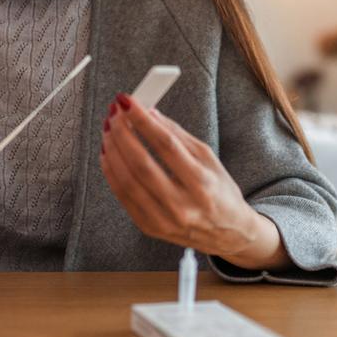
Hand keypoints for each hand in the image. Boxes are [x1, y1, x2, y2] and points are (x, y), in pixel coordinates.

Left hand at [100, 94, 283, 267]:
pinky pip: (123, 197)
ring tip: (108, 130)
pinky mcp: (149, 227)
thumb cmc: (220, 192)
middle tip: (114, 114)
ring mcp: (164, 220)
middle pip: (142, 164)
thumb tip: (149, 113)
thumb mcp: (209, 159)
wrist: (228, 233)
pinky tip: (109, 153)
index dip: (143, 121)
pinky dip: (111, 172)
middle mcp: (183, 205)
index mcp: (202, 183)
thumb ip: (178, 135)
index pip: (166, 145)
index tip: (128, 102)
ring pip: (127, 181)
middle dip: (122, 134)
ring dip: (113, 151)